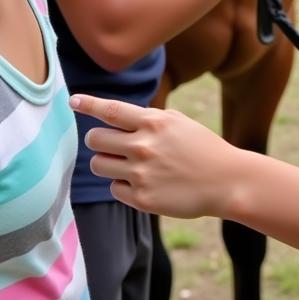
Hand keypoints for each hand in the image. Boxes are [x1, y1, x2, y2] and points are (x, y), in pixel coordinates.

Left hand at [74, 94, 241, 218]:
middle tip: (110, 145)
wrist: (226, 181)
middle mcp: (143, 146)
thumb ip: (147, 119)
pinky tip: (145, 184)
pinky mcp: (142, 199)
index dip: (88, 104)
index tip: (72, 100)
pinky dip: (124, 186)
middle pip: (95, 139)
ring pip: (99, 165)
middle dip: (98, 141)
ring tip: (127, 165)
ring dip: (107, 164)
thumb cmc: (202, 147)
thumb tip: (116, 117)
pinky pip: (114, 189)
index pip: (110, 110)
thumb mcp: (177, 122)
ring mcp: (141, 174)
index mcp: (153, 123)